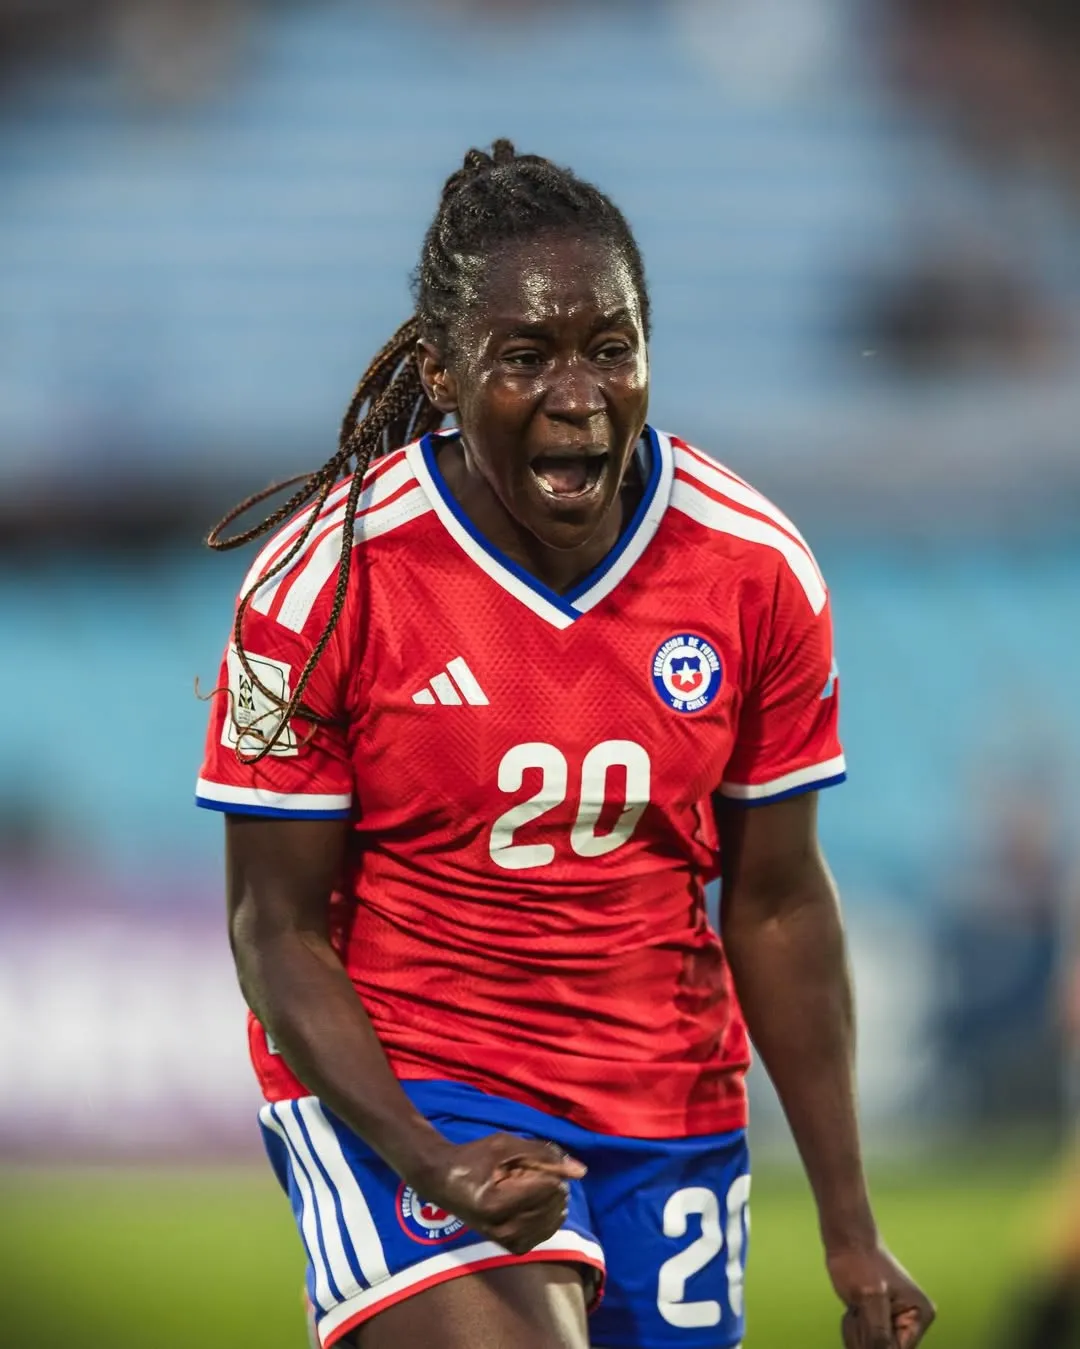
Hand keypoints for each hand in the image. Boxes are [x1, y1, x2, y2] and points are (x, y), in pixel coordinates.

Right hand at [404, 1132, 585, 1254]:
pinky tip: (533, 1201)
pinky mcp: (515, 1249)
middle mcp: (503, 1230)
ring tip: (525, 1186)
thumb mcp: (506, 1146)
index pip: (549, 1186)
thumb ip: (544, 1155)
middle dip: (550, 1182)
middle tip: (523, 1173)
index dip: (548, 1167)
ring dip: (550, 1197)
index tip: (525, 1161)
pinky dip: (548, 1212)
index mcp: (496, 1203)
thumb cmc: (474, 1159)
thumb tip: (581, 1172)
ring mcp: (510, 1243)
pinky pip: (549, 1229)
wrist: (445, 1183)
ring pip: (555, 1217)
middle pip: (554, 1203)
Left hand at [827, 1245, 934, 1347]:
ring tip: (856, 1307)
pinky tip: (853, 1310)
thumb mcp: (870, 1298)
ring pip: (871, 1347)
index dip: (878, 1345)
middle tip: (858, 1310)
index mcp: (919, 1315)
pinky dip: (853, 1330)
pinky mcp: (878, 1321)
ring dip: (857, 1333)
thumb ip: (878, 1333)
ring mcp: (893, 1322)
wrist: (847, 1241)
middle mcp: (911, 1322)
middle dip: (866, 1337)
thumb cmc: (861, 1261)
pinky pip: (863, 1341)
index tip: (864, 1321)